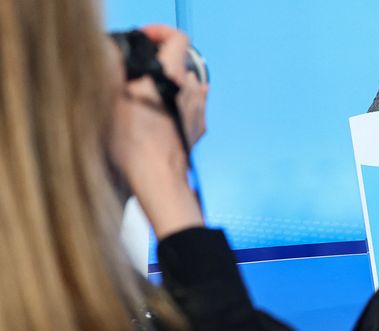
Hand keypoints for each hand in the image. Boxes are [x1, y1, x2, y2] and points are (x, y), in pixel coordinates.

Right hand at [108, 24, 206, 238]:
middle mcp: (189, 90)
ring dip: (169, 87)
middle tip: (137, 76)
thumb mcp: (111, 100)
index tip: (147, 39)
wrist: (157, 178)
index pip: (178, 39)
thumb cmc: (133, 143)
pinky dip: (178, 107)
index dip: (161, 34)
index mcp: (169, 76)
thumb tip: (114, 53)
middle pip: (178, 64)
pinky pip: (191, 108)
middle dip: (159, 65)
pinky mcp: (198, 129)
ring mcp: (197, 111)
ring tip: (148, 100)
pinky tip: (164, 116)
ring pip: (185, 87)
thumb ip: (114, 70)